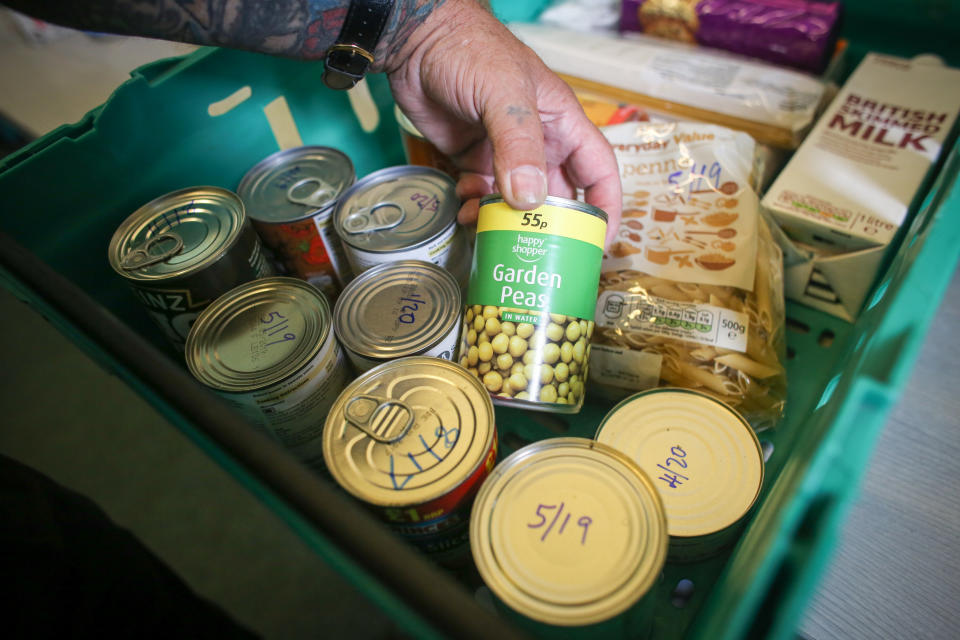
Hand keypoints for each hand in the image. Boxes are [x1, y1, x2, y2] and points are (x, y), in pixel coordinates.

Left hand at [379, 0, 621, 245]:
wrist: (416, 41)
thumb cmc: (470, 49)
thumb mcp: (502, 92)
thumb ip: (518, 144)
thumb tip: (529, 198)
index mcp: (561, 123)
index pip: (598, 170)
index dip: (605, 207)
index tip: (599, 241)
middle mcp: (538, 142)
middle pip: (556, 196)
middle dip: (546, 224)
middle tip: (533, 248)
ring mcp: (504, 153)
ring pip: (516, 201)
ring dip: (503, 218)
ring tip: (484, 221)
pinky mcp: (473, 159)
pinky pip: (483, 195)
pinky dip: (475, 207)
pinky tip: (463, 206)